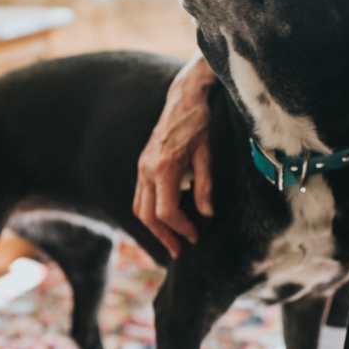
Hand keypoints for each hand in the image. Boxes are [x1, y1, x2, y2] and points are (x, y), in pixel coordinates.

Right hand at [133, 54, 216, 258]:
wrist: (184, 98)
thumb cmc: (200, 124)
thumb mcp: (208, 155)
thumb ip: (205, 186)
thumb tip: (206, 215)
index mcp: (164, 168)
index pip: (166, 211)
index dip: (180, 229)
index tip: (196, 236)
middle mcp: (147, 169)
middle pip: (148, 215)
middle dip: (164, 236)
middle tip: (181, 251)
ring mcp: (141, 166)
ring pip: (140, 207)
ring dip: (155, 228)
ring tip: (173, 240)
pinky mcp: (142, 164)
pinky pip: (141, 195)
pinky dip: (151, 211)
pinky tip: (168, 218)